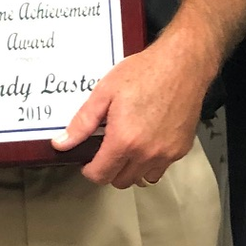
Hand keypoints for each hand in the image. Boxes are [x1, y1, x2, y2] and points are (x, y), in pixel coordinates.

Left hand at [53, 28, 214, 188]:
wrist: (182, 64)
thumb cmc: (146, 72)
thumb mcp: (105, 92)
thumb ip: (82, 122)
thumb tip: (63, 143)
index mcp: (124, 140)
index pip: (100, 175)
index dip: (89, 170)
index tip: (89, 161)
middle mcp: (146, 153)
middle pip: (120, 181)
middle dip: (109, 169)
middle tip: (107, 149)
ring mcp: (166, 153)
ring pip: (142, 178)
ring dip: (131, 169)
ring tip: (127, 146)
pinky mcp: (181, 149)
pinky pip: (161, 167)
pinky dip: (151, 162)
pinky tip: (147, 141)